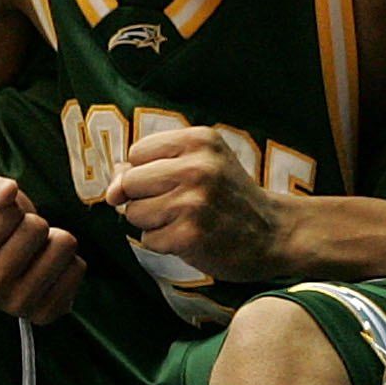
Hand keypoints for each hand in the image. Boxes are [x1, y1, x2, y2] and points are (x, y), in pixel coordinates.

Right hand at [0, 176, 83, 323]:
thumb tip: (8, 191)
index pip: (7, 214)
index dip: (11, 209)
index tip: (4, 221)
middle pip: (36, 229)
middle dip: (35, 223)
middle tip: (23, 236)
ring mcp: (17, 307)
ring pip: (63, 248)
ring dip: (55, 240)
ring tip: (38, 250)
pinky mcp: (46, 314)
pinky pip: (78, 269)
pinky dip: (70, 260)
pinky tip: (50, 266)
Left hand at [106, 127, 288, 282]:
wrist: (275, 234)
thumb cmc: (228, 198)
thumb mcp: (199, 164)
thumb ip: (149, 166)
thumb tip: (110, 192)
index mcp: (199, 139)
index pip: (136, 153)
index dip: (149, 172)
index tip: (180, 182)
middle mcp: (197, 166)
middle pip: (129, 183)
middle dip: (145, 199)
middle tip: (183, 205)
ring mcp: (194, 201)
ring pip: (134, 213)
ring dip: (154, 224)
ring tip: (188, 221)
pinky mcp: (190, 234)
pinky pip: (148, 240)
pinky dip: (165, 245)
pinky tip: (193, 239)